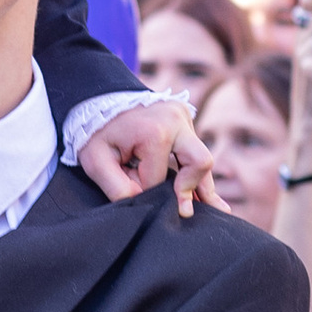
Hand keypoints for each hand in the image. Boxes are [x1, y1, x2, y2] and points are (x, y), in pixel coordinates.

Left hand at [78, 98, 213, 218]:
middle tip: (185, 213)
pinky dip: (197, 174)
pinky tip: (211, 198)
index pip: (159, 180)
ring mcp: (184, 118)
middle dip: (193, 190)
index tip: (132, 189)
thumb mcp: (96, 161)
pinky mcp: (186, 121)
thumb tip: (144, 204)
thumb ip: (117, 188)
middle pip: (200, 163)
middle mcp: (176, 121)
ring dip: (201, 185)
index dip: (146, 192)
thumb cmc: (97, 133)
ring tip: (216, 210)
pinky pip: (196, 152)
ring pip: (203, 159)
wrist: (100, 98)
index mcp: (154, 132)